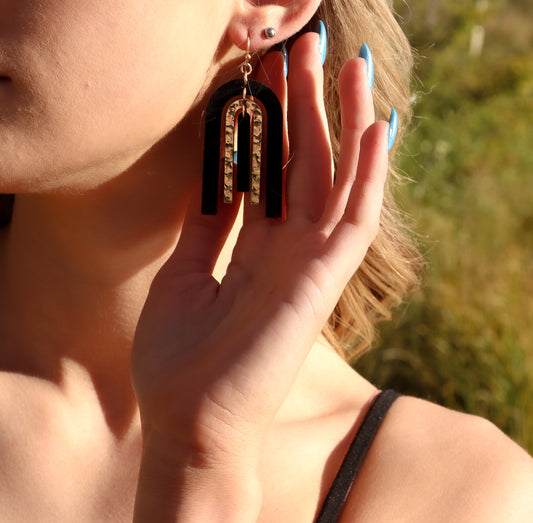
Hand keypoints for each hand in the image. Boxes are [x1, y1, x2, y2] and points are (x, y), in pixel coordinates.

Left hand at [131, 33, 389, 467]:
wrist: (187, 424)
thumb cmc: (180, 361)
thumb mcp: (185, 275)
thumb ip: (209, 226)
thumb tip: (215, 180)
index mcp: (256, 252)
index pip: (275, 173)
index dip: (276, 121)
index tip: (269, 71)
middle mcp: (288, 255)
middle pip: (308, 167)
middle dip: (310, 104)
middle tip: (310, 44)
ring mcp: (308, 270)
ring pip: (339, 184)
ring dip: (348, 124)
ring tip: (351, 65)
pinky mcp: (320, 286)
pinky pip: (353, 222)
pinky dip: (367, 176)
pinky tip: (372, 127)